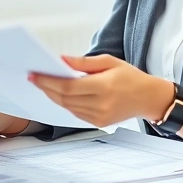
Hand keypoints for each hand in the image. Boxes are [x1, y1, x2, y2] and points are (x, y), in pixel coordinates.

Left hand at [30, 55, 172, 126]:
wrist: (148, 98)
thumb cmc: (130, 77)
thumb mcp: (109, 61)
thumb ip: (83, 63)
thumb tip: (60, 60)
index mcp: (104, 87)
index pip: (68, 86)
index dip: (48, 81)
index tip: (34, 74)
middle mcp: (101, 104)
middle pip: (64, 98)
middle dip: (46, 88)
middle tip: (33, 78)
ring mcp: (99, 116)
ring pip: (67, 107)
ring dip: (53, 95)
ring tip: (43, 84)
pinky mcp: (98, 122)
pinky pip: (75, 112)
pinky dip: (64, 102)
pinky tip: (58, 93)